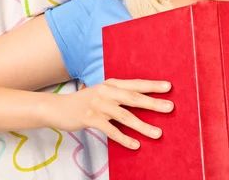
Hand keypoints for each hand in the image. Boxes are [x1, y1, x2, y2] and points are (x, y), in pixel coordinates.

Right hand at [51, 78, 173, 149]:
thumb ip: (119, 94)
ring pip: (125, 116)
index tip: (169, 87)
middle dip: (153, 103)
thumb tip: (142, 100)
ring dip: (143, 126)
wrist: (58, 108)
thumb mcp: (102, 92)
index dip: (152, 85)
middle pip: (133, 98)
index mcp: (112, 84)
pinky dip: (124, 138)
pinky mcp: (91, 118)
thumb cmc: (85, 101)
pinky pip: (111, 130)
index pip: (136, 84)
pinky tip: (135, 145)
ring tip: (157, 133)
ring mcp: (98, 105)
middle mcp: (106, 92)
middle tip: (170, 107)